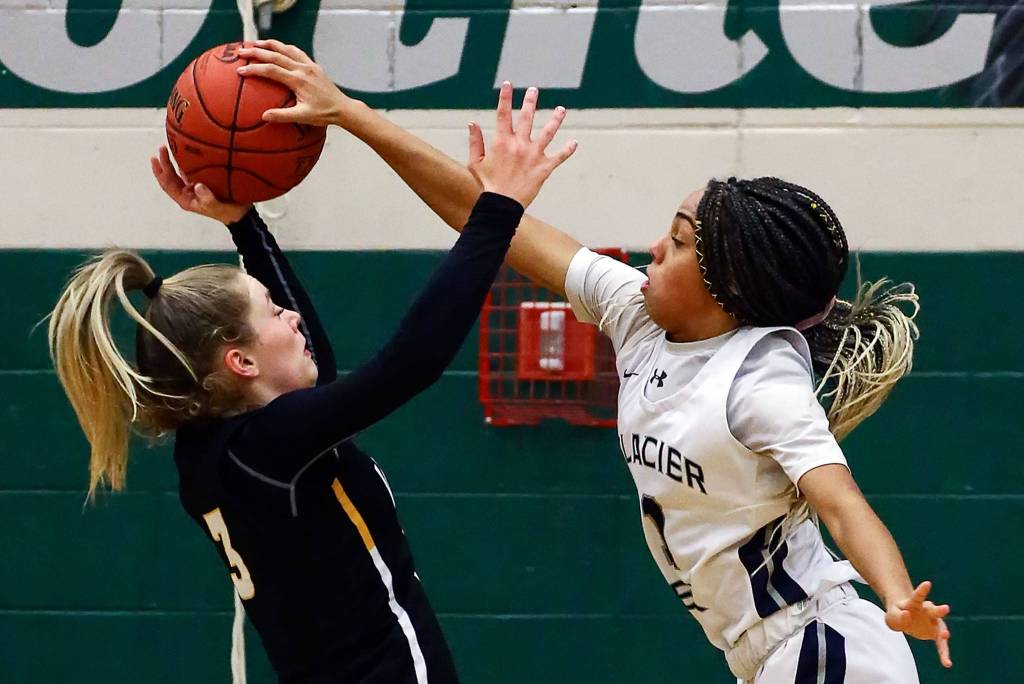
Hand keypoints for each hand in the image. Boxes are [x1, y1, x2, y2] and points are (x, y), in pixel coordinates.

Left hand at [150, 146, 248, 223]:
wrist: (240, 214)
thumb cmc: (228, 212)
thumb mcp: (217, 207)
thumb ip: (207, 198)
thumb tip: (197, 185)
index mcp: (186, 199)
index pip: (168, 184)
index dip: (160, 172)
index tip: (156, 158)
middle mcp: (188, 192)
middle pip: (171, 177)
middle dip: (165, 163)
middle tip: (162, 148)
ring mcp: (195, 187)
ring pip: (180, 173)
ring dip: (175, 161)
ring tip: (171, 146)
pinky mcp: (204, 182)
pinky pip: (192, 170)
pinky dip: (188, 162)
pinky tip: (187, 152)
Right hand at [236, 40, 353, 126]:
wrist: (342, 108)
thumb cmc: (324, 114)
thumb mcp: (303, 117)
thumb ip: (283, 116)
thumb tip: (263, 116)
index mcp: (298, 80)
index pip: (271, 70)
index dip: (255, 69)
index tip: (240, 71)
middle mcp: (303, 69)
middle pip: (275, 55)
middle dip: (256, 52)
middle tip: (241, 51)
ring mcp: (309, 65)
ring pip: (286, 49)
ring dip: (270, 44)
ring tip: (256, 43)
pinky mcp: (314, 66)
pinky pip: (297, 52)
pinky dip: (285, 47)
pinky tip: (278, 48)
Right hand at [467, 82, 576, 208]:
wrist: (501, 205)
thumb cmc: (487, 186)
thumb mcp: (475, 163)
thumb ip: (475, 142)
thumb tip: (472, 123)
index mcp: (502, 141)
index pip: (503, 114)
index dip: (505, 97)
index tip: (508, 84)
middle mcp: (519, 144)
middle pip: (527, 118)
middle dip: (530, 102)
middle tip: (534, 90)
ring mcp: (534, 155)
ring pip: (548, 133)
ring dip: (555, 120)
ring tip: (561, 109)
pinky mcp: (544, 168)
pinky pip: (559, 157)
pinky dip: (567, 150)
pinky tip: (574, 143)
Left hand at [885, 581, 951, 667]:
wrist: (905, 616)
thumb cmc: (897, 614)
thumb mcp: (891, 616)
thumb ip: (896, 616)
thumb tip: (907, 615)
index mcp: (914, 603)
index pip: (918, 595)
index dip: (922, 590)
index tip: (927, 583)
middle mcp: (927, 611)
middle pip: (933, 609)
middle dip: (939, 610)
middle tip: (945, 608)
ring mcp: (933, 622)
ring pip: (940, 626)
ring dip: (943, 631)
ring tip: (944, 635)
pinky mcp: (935, 634)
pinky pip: (941, 644)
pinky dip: (943, 653)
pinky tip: (947, 663)